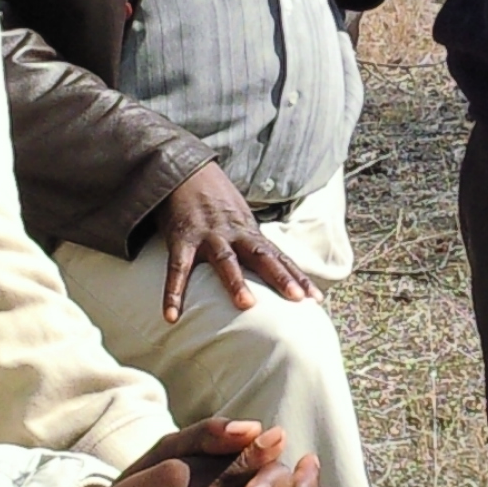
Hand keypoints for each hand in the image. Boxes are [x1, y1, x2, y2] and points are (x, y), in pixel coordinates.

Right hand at [157, 163, 315, 323]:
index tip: (316, 298)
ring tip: (247, 306)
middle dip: (280, 277)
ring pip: (225, 260)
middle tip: (297, 299)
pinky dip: (174, 293)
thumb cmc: (214, 201)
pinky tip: (172, 315)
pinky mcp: (181, 239)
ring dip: (236, 282)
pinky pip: (178, 269)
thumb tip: (271, 268)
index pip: (279, 257)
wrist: (185, 171)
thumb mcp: (239, 219)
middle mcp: (233, 234)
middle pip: (262, 256)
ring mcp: (208, 236)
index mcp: (249, 232)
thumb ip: (252, 244)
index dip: (297, 277)